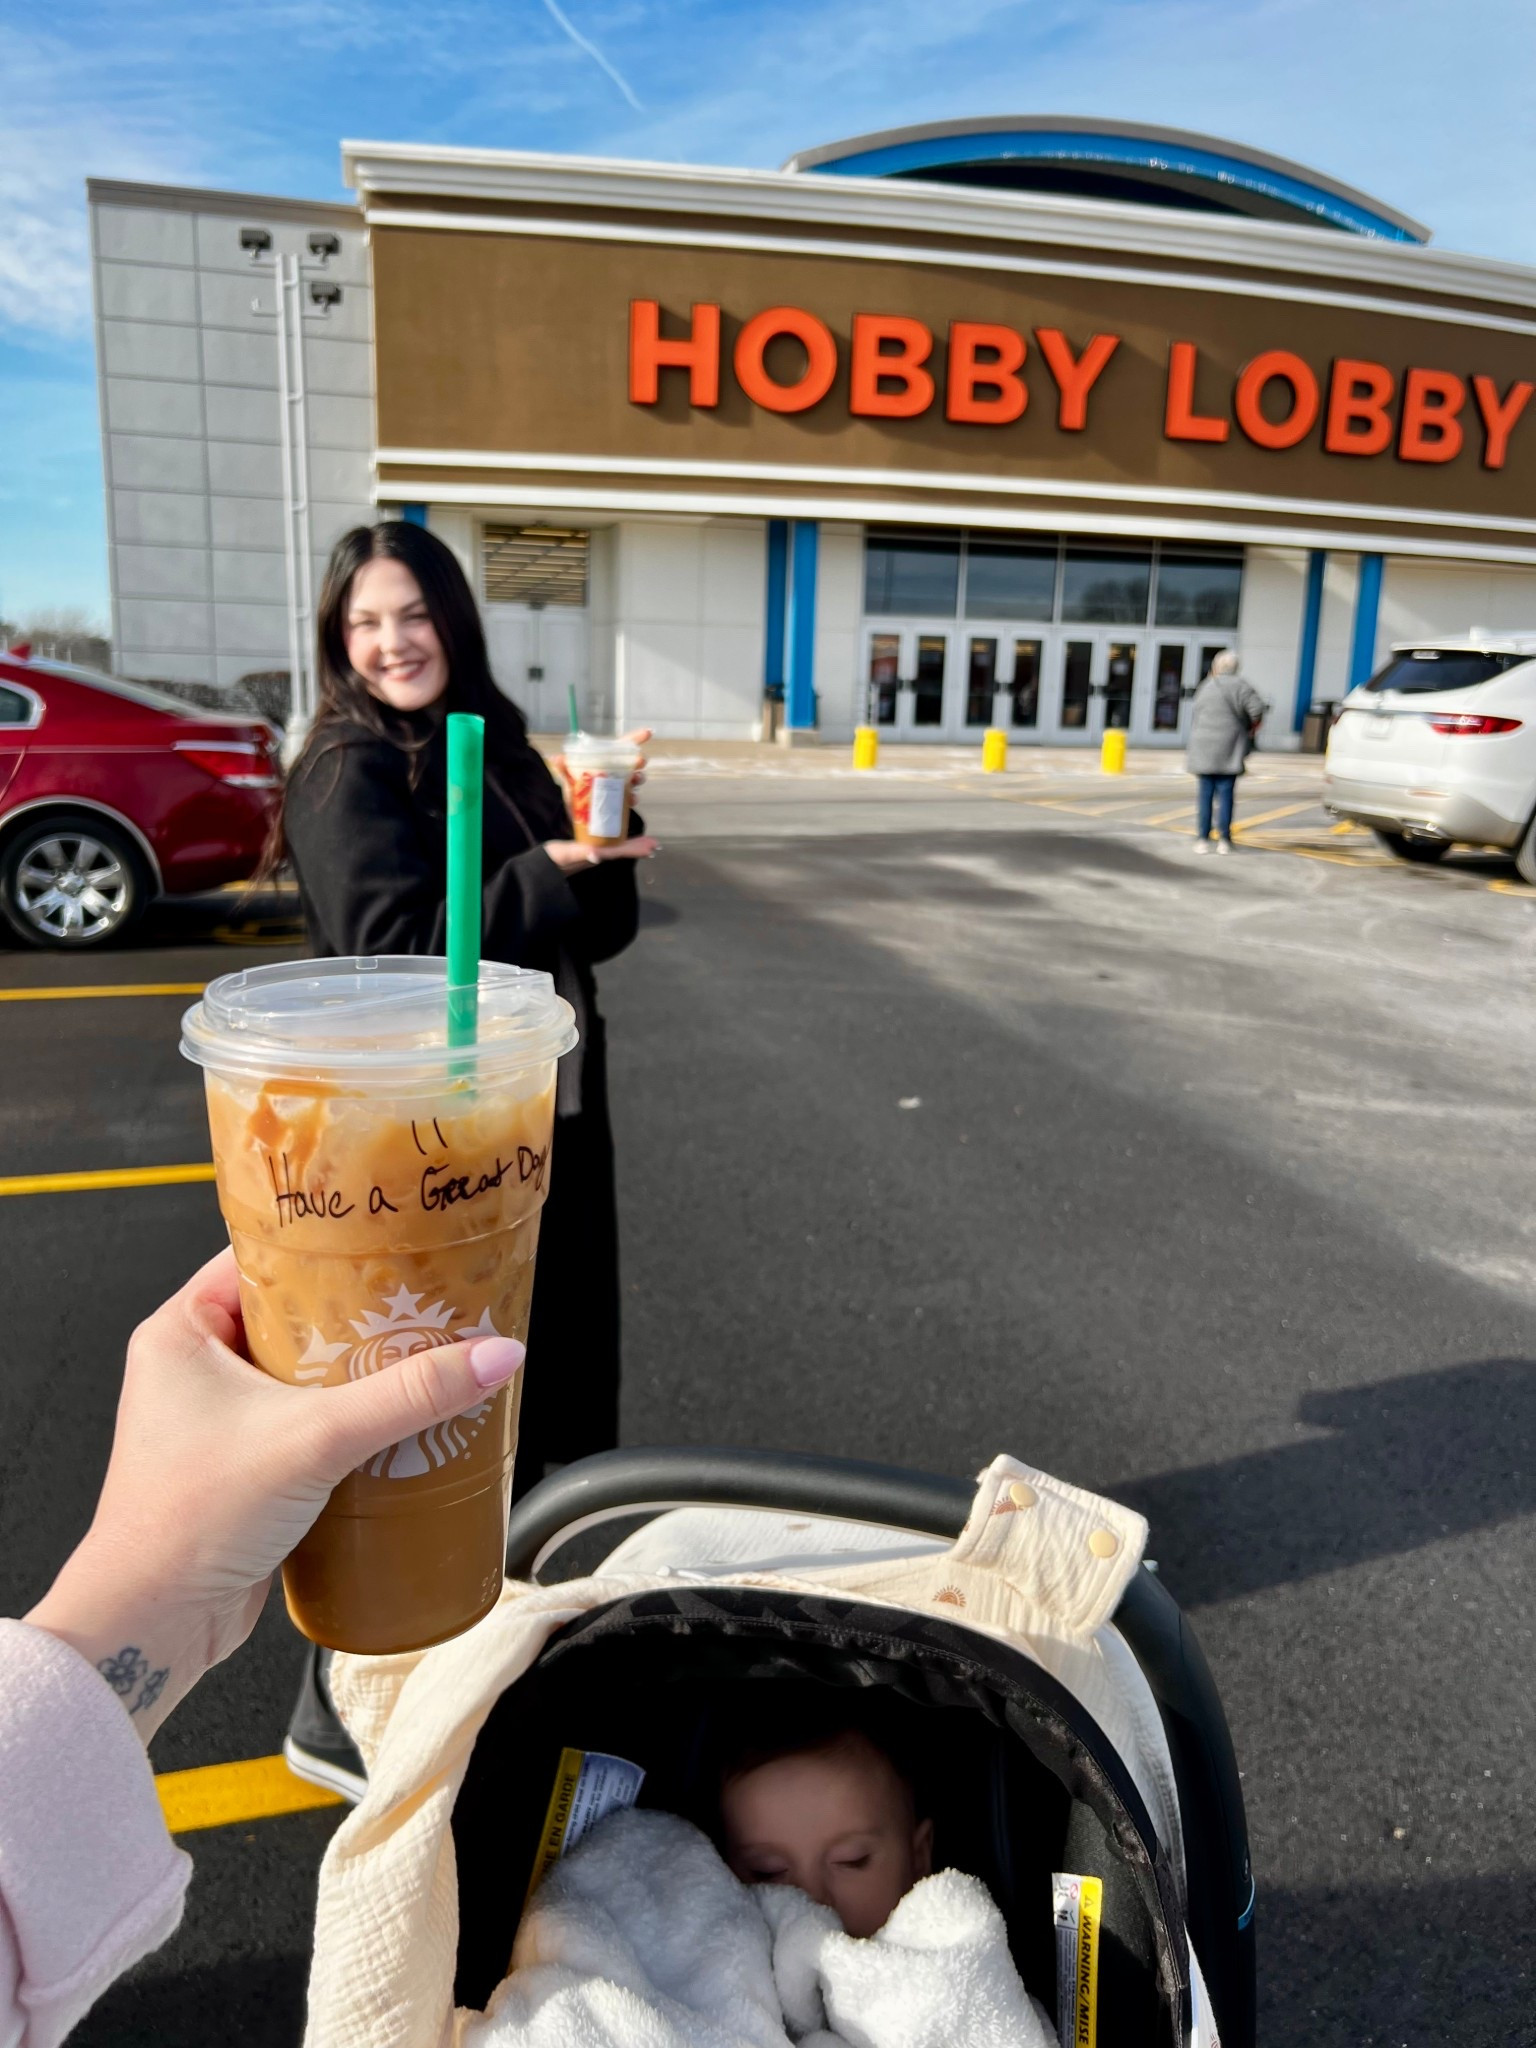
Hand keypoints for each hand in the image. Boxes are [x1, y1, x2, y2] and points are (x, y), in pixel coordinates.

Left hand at [25, 1249, 523, 1743]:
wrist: (155, 1625)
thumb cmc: (186, 1523)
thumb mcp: (314, 1437)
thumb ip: (408, 1394)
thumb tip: (489, 1356)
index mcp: (181, 1333)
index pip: (262, 1258)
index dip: (325, 1247)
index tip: (385, 1241)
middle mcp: (193, 1370)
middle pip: (294, 1317)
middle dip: (357, 1316)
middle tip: (416, 1302)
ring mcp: (218, 1421)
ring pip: (305, 1374)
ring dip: (358, 1373)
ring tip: (418, 1358)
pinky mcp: (246, 1467)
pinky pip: (308, 1423)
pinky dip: (349, 1421)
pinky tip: (395, 1424)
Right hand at [543, 834, 659, 872]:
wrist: (539, 869)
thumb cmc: (551, 860)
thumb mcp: (566, 853)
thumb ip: (581, 853)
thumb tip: (597, 855)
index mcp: (595, 854)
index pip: (620, 851)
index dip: (635, 848)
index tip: (651, 847)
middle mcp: (596, 856)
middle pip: (621, 851)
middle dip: (638, 847)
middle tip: (656, 845)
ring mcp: (591, 855)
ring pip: (615, 850)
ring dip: (631, 847)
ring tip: (647, 844)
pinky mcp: (585, 852)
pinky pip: (605, 848)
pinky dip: (617, 845)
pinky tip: (622, 844)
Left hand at [550, 728, 652, 800]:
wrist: (573, 815)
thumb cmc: (572, 791)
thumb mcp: (568, 779)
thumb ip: (564, 769)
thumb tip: (556, 758)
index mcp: (605, 761)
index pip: (623, 746)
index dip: (637, 738)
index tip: (648, 733)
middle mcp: (615, 772)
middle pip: (633, 762)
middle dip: (639, 761)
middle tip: (639, 762)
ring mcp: (619, 787)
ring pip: (636, 779)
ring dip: (639, 778)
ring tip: (635, 781)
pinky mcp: (620, 802)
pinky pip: (631, 798)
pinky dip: (633, 798)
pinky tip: (631, 799)